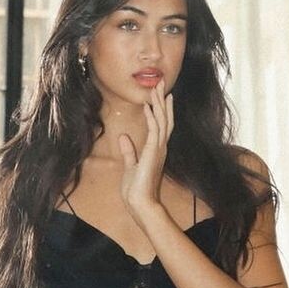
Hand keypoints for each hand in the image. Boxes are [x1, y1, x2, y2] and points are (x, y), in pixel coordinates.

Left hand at [119, 79, 173, 227]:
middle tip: (162, 83)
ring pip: (162, 121)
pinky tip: (148, 106)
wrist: (141, 204)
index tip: (163, 94)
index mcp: (157, 150)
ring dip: (159, 104)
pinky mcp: (153, 153)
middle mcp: (161, 147)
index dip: (163, 109)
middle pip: (165, 118)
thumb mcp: (130, 166)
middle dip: (163, 100)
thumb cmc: (136, 190)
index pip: (162, 124)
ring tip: (157, 88)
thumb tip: (123, 137)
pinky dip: (152, 117)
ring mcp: (158, 149)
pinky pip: (154, 130)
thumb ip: (129, 151)